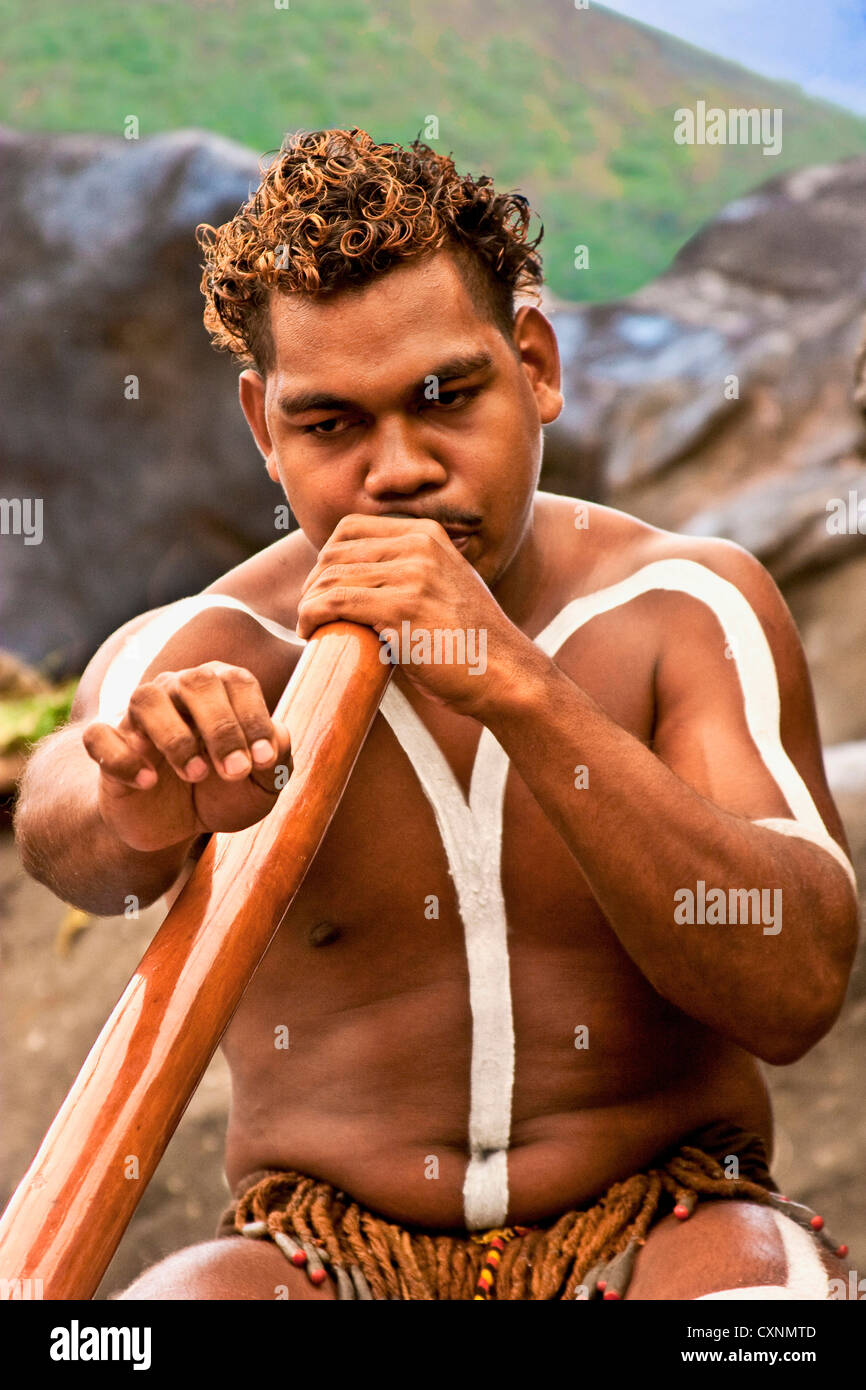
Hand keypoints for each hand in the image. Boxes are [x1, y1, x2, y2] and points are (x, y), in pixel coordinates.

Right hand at [82, 662, 292, 850]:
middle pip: (195, 682)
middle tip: (234, 772)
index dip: (253, 718)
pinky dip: (122, 758)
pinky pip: (100, 736)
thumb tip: (277, 736)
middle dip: (220, 727)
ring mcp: (138, 716)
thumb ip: (278, 759)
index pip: (237, 681)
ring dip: (174, 736)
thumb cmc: (223, 793)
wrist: (174, 826)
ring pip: (145, 699)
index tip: (264, 761)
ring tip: (195, 774)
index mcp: (221, 689)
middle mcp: (178, 691)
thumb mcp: (261, 786)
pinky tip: (147, 782)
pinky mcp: (107, 745)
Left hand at [295, 514, 533, 717]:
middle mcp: (419, 545)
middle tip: (311, 612)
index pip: (350, 527)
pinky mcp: (402, 607)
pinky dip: (312, 616)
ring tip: (308, 625)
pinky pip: (335, 602)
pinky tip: (309, 632)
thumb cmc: (470, 643)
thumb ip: (409, 572)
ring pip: (330, 577)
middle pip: (334, 551)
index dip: (326, 557)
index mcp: (427, 534)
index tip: (322, 587)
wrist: (506, 674)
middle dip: (313, 583)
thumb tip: (356, 579)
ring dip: (308, 603)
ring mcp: (412, 574)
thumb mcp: (444, 586)